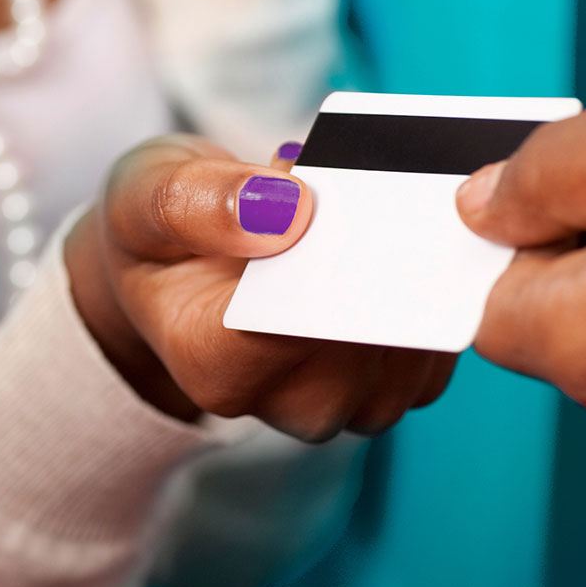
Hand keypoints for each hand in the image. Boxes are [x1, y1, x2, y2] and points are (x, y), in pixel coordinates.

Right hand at [67, 135, 456, 439]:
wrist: (180, 271)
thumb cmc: (158, 233)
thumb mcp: (143, 195)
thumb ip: (197, 202)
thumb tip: (286, 208)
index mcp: (215, 365)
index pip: (295, 324)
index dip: (326, 260)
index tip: (326, 196)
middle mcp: (286, 399)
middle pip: (367, 341)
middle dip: (383, 259)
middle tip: (375, 187)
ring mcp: (347, 399)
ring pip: (417, 347)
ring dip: (420, 270)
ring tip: (393, 203)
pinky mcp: (396, 380)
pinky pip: (442, 340)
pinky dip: (442, 283)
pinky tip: (419, 228)